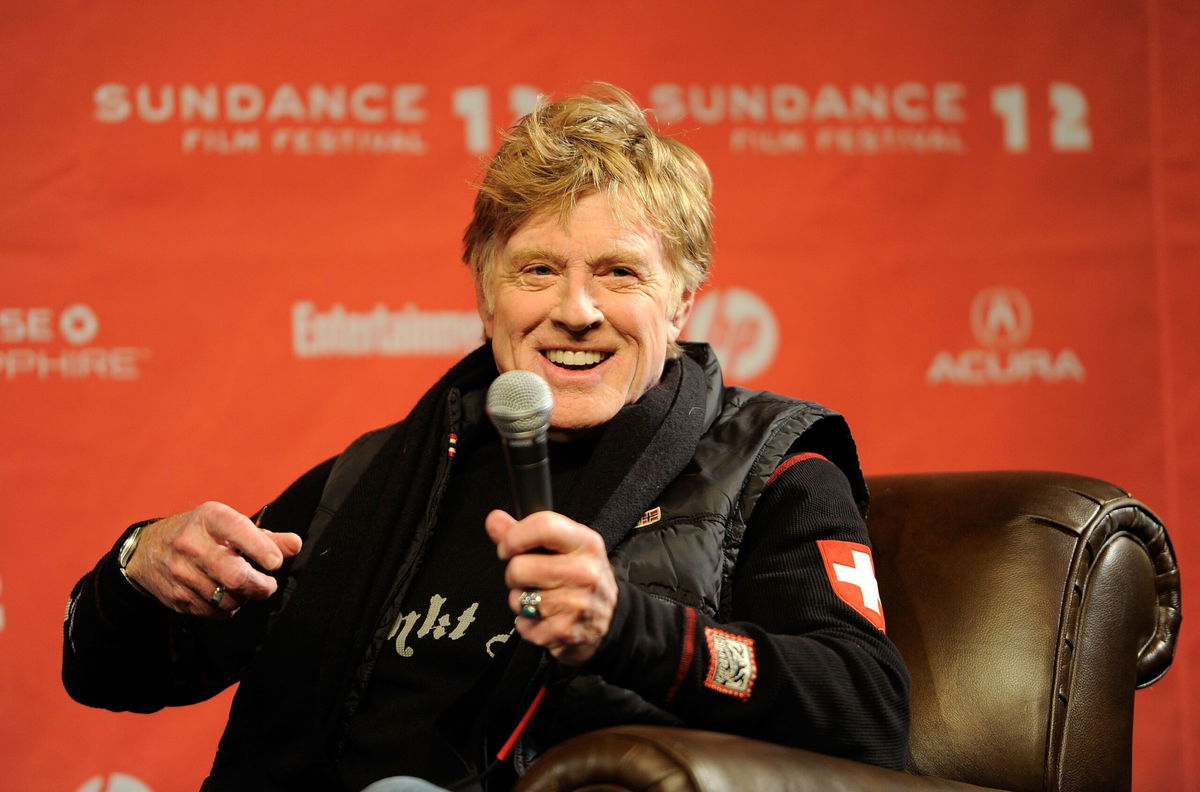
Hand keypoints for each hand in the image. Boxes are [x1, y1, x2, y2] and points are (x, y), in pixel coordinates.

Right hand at [124, 501, 301, 617]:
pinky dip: (226, 608)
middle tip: (267, 585)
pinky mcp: (176, 596)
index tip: (275, 563)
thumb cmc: (198, 534)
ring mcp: (181, 572)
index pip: (238, 531)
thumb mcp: (227, 525)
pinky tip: (224, 595)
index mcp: (209, 519)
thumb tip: (295, 544)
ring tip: (244, 588)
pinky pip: (212, 611)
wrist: (146, 551)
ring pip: (225, 598)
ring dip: (243, 598)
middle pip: (234, 575)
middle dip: (259, 586)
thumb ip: (265, 537)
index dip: (261, 548)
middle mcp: (191, 544)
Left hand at [486, 509, 617, 665]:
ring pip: (517, 598)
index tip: (507, 548)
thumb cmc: (581, 577)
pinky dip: (527, 623)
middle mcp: (584, 572)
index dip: (514, 536)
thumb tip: (494, 519)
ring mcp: (577, 603)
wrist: (612, 619)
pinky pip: (523, 624)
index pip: (544, 527)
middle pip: (520, 567)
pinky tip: (545, 617)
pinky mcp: (565, 631)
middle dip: (514, 574)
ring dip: (520, 600)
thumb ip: (525, 532)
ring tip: (541, 599)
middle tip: (529, 578)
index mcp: (585, 542)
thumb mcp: (564, 548)